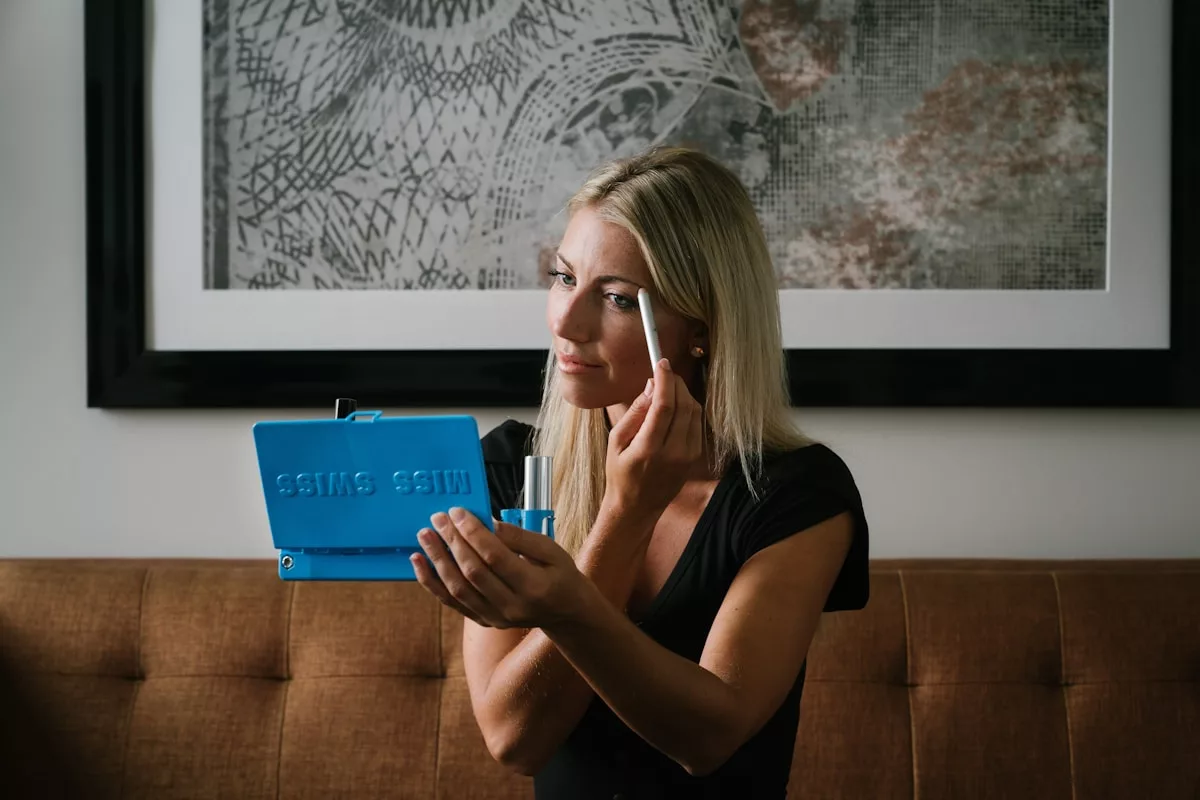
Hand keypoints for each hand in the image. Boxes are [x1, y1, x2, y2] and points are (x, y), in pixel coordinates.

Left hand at [410, 507, 587, 628]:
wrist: (565, 612)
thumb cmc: (560, 575)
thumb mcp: (552, 551)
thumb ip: (520, 537)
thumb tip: (488, 523)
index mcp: (534, 587)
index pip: (496, 557)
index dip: (473, 533)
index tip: (458, 512)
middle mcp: (513, 607)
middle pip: (473, 572)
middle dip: (452, 542)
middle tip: (438, 518)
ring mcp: (496, 617)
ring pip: (458, 589)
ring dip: (437, 560)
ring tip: (425, 536)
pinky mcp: (483, 620)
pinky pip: (452, 602)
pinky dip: (432, 582)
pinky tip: (419, 563)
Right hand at [604, 358, 704, 521]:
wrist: (637, 507)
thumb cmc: (620, 473)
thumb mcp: (616, 441)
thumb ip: (635, 412)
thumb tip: (651, 386)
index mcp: (649, 448)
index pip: (664, 405)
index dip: (665, 379)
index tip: (661, 362)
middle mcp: (673, 452)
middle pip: (684, 404)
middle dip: (675, 382)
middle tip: (663, 373)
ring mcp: (688, 455)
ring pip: (695, 411)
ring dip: (683, 393)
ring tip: (667, 388)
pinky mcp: (695, 456)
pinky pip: (697, 422)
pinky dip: (688, 407)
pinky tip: (675, 406)